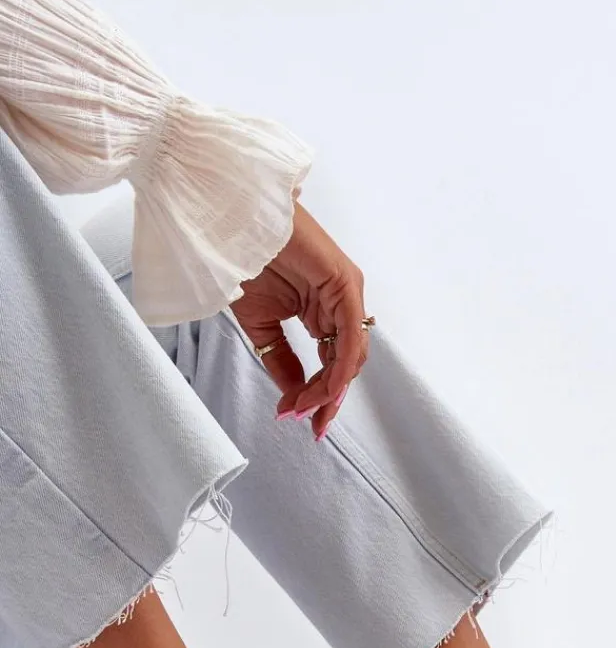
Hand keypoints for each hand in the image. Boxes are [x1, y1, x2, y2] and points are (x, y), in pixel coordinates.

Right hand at [230, 203, 367, 439]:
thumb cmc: (243, 261)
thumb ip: (281, 362)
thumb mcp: (262, 327)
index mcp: (322, 314)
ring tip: (306, 408)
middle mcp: (339, 306)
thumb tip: (294, 397)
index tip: (298, 419)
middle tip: (310, 424)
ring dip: (329, 388)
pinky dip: (341, 364)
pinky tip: (327, 387)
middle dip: (327, 399)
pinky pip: (351, 334)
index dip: (318, 395)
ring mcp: (346, 294)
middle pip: (345, 365)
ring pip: (350, 355)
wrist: (232, 223)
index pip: (331, 364)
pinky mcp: (345, 284)